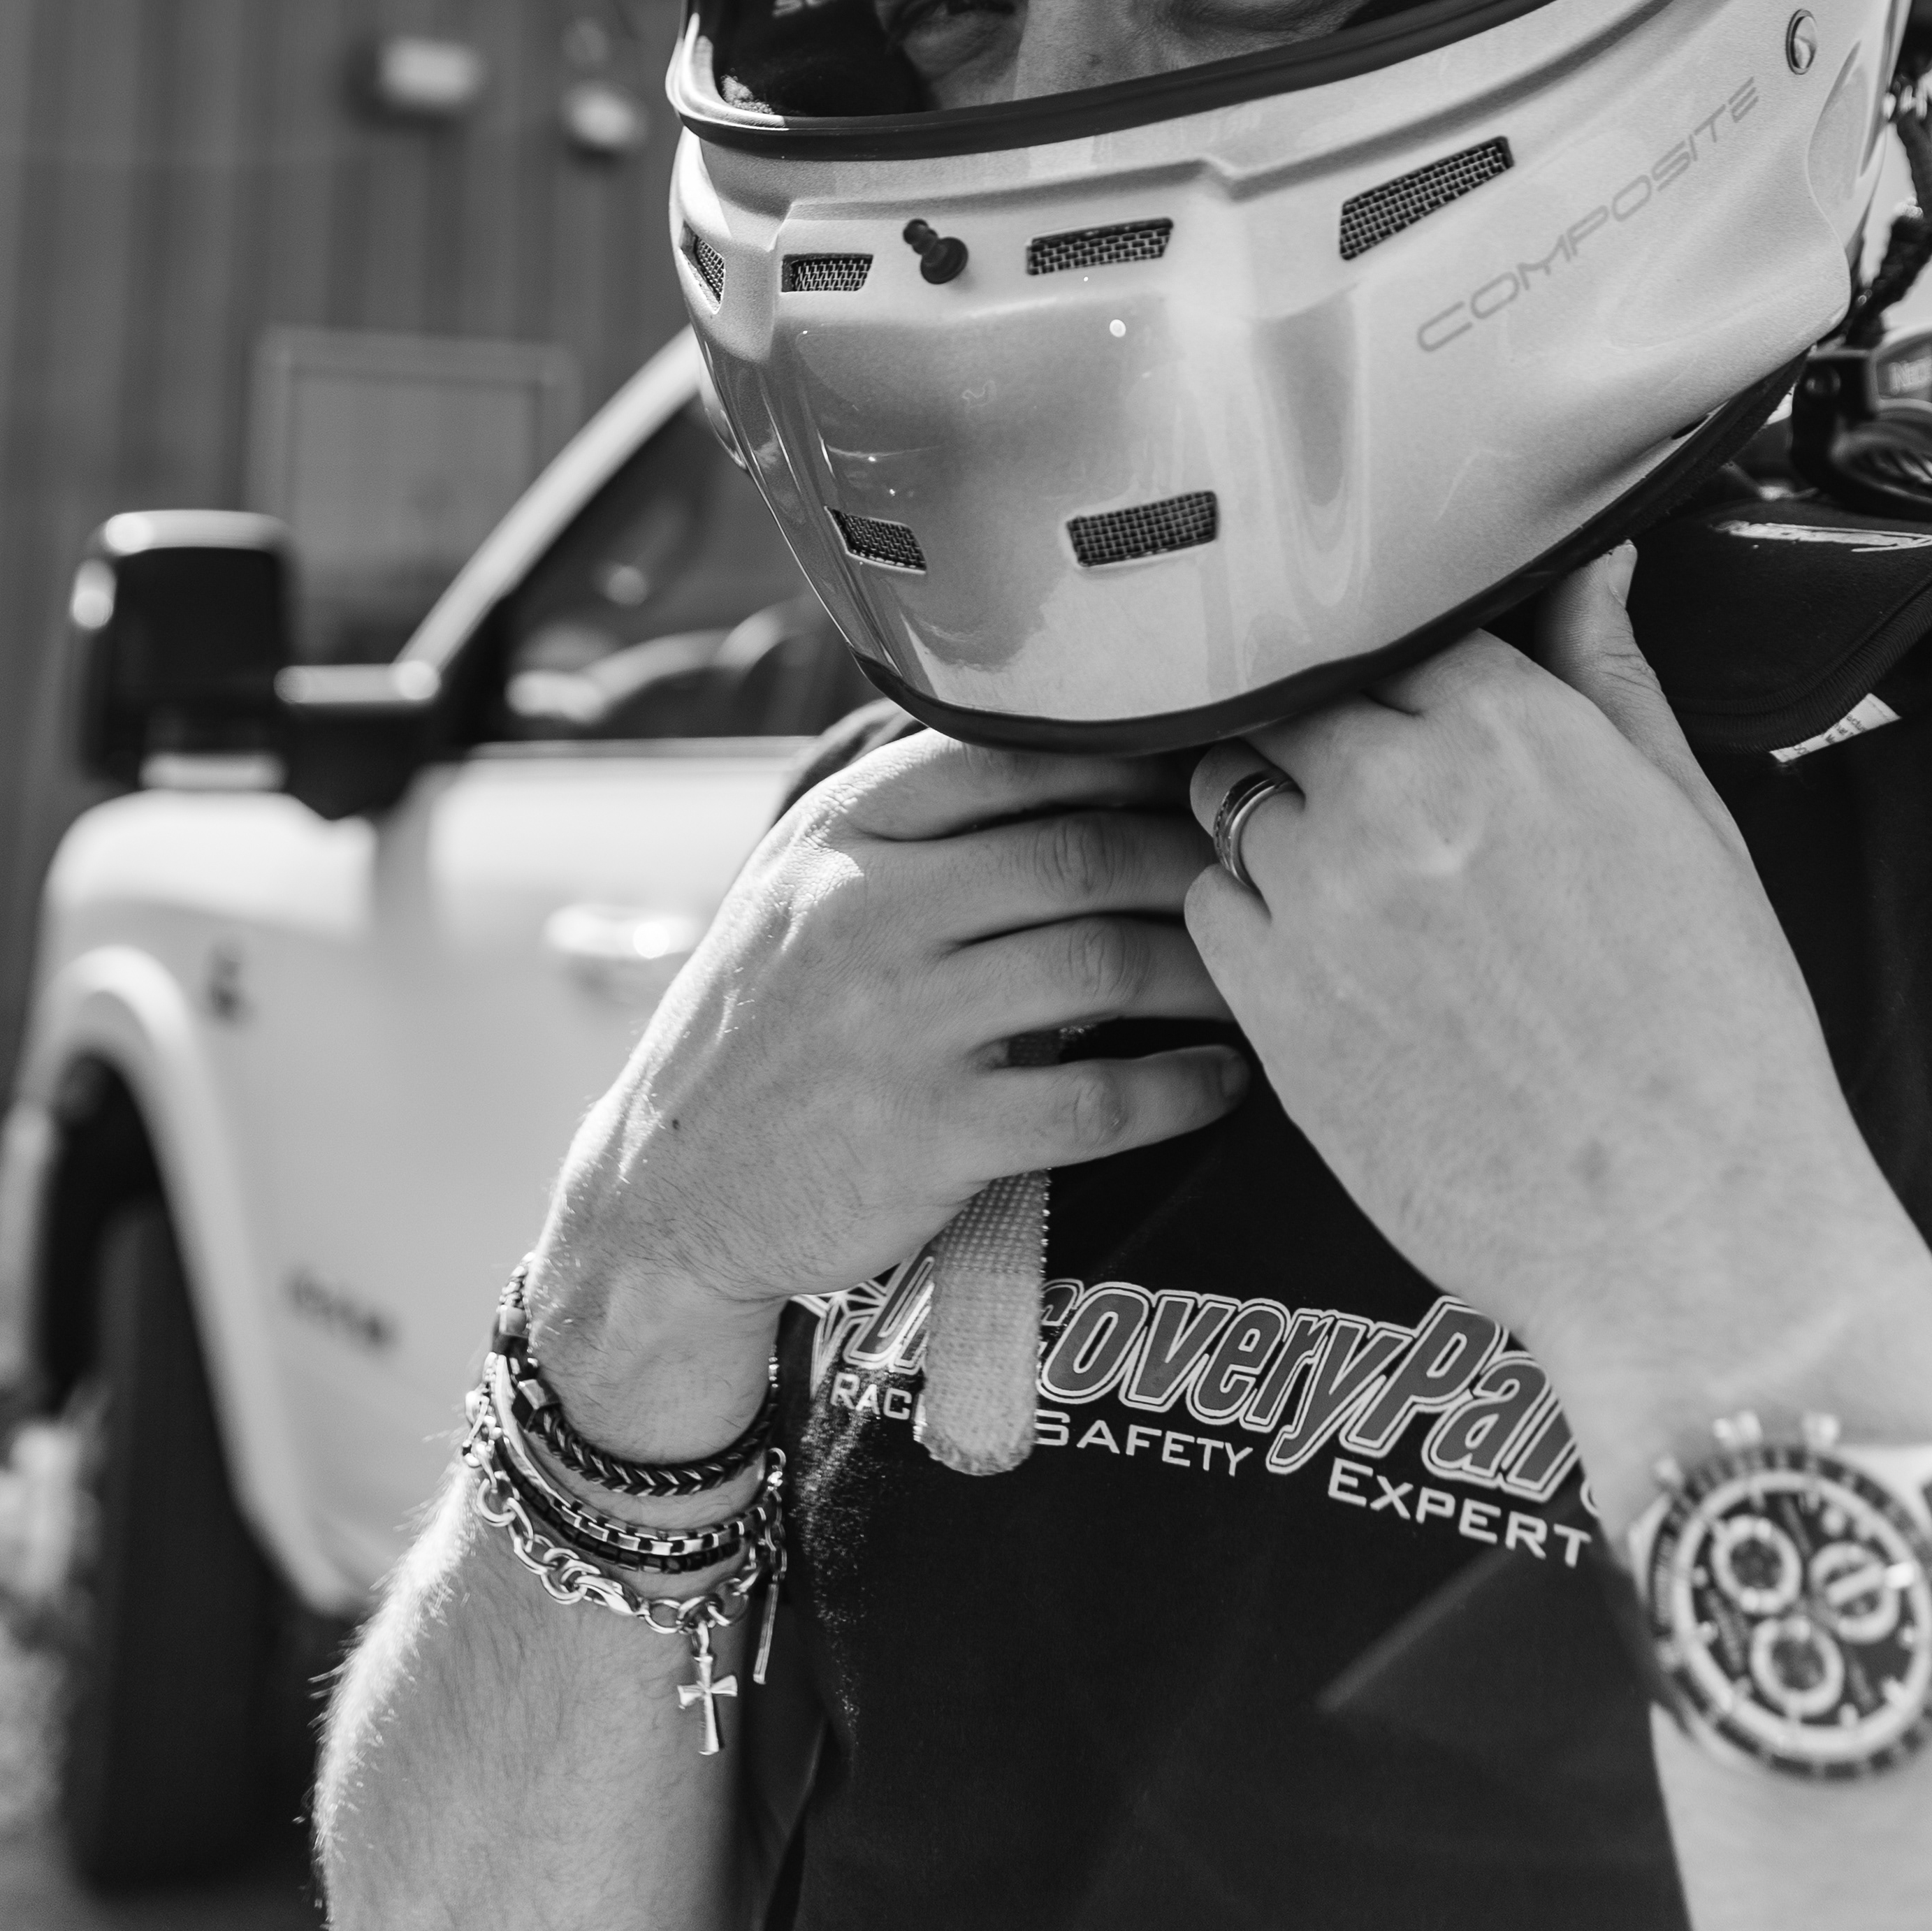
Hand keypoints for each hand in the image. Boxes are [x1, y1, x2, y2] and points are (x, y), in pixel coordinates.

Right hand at [533, 732, 1243, 1450]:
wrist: (670, 1189)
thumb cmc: (767, 1024)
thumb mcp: (804, 888)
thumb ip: (910, 819)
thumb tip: (1072, 741)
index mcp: (841, 835)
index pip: (1009, 759)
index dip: (1126, 760)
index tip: (1201, 771)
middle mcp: (866, 911)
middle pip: (1077, 856)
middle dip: (1187, 861)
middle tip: (1258, 875)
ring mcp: (896, 1024)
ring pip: (1100, 964)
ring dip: (1203, 970)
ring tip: (1261, 975)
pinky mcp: (928, 1136)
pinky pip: (1095, 1102)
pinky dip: (1178, 1088)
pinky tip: (1222, 1081)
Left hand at [1184, 551, 1931, 1525]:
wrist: (1692, 1237)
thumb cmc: (1716, 1033)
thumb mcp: (1689, 824)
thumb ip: (1610, 679)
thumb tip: (1592, 557)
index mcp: (1508, 735)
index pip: (1390, 629)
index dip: (1392, 662)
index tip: (1400, 689)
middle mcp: (1395, 798)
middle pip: (1291, 701)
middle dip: (1321, 728)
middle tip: (1363, 778)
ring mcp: (1319, 903)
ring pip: (1232, 795)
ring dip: (1272, 812)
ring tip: (1344, 868)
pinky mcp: (1270, 1008)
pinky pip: (1207, 906)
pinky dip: (1245, 911)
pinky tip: (1318, 948)